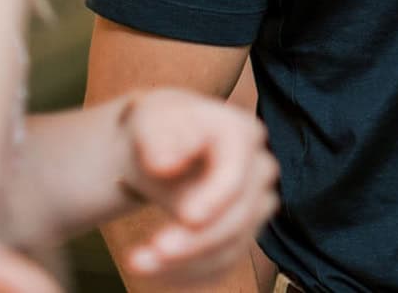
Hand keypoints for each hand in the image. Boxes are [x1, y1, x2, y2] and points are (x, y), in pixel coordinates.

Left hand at [114, 89, 279, 281]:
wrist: (162, 147)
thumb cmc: (159, 128)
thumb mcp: (150, 121)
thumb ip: (158, 138)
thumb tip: (165, 164)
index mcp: (242, 133)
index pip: (238, 172)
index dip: (217, 198)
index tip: (187, 217)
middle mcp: (258, 170)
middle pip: (240, 215)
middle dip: (197, 241)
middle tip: (153, 252)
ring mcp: (254, 205)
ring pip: (232, 246)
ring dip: (187, 264)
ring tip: (139, 263)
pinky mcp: (241, 235)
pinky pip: (222, 265)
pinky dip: (188, 275)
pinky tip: (155, 271)